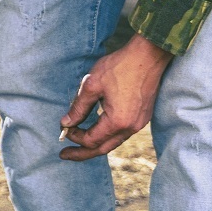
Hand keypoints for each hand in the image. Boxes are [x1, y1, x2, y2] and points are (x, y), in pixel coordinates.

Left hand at [60, 34, 171, 160]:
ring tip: (78, 145)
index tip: (63, 129)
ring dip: (95, 144)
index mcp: (118, 121)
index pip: (91, 140)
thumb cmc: (119, 67)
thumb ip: (78, 108)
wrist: (148, 55)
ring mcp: (140, 123)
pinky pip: (122, 133)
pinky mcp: (143, 116)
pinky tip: (97, 131)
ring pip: (114, 142)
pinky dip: (107, 136)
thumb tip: (66, 124)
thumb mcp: (91, 85)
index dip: (75, 137)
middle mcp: (131, 127)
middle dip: (82, 153)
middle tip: (64, 155)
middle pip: (103, 148)